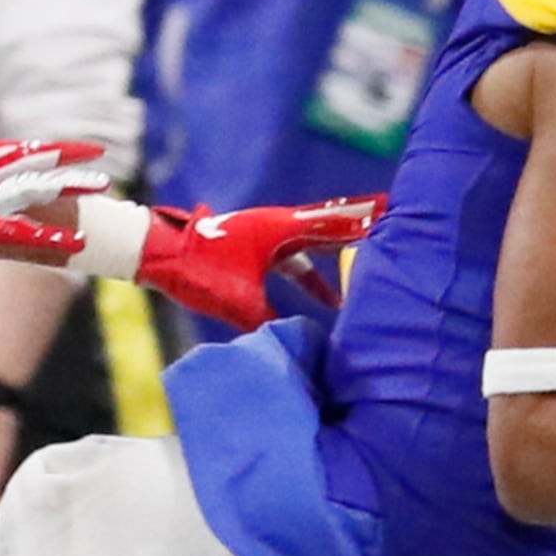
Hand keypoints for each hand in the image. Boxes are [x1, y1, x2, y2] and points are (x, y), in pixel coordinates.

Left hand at [125, 194, 385, 328]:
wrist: (158, 253)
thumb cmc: (198, 270)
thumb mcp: (239, 300)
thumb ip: (271, 318)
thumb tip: (298, 339)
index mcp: (283, 230)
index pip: (336, 224)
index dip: (367, 223)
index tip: (397, 215)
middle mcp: (279, 226)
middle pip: (331, 229)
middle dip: (362, 236)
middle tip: (396, 234)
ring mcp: (266, 236)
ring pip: (314, 247)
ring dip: (338, 261)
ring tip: (368, 278)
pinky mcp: (255, 249)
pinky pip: (296, 261)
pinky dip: (314, 277)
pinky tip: (326, 302)